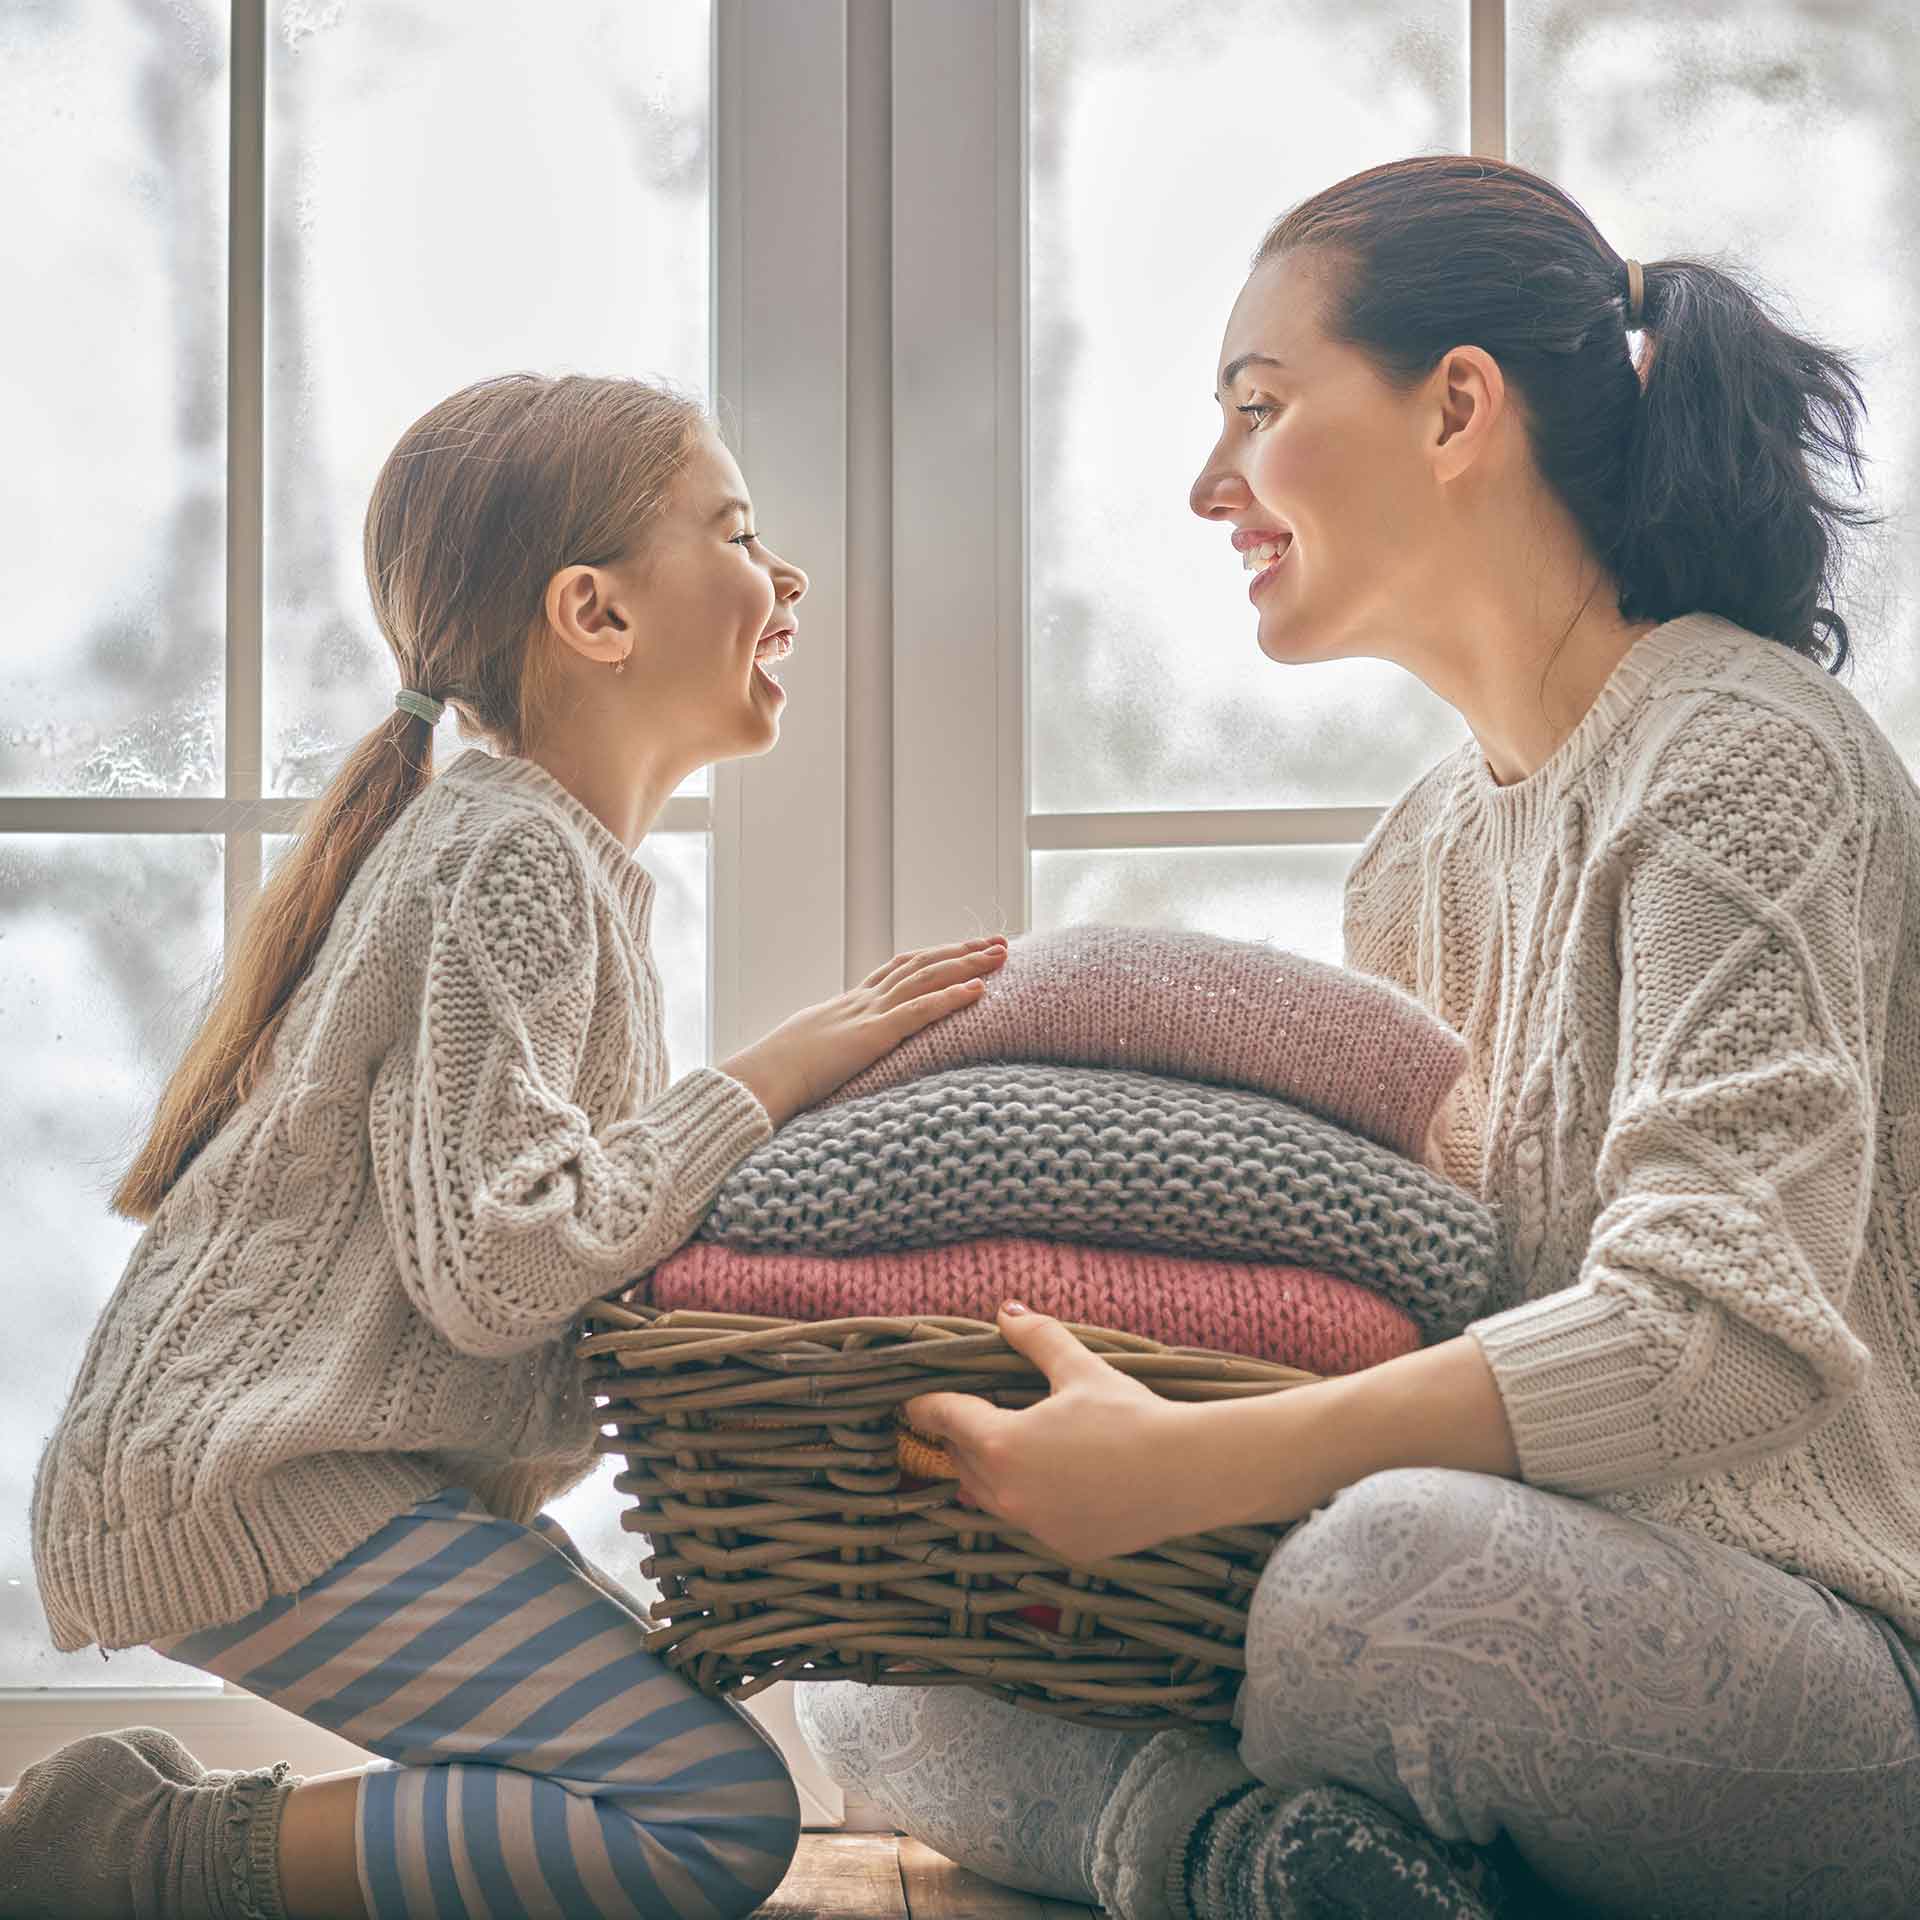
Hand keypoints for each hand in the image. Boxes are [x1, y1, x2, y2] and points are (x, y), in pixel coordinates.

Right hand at [720, 936, 1007, 1128]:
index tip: (962, 949)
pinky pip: (920, 1011)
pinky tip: (981, 989)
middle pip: (920, 964)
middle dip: (962, 951)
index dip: (933, 957)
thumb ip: (832, 1052)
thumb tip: (838, 1061)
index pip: (899, 969)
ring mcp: (867, 1015)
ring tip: (1002, 953)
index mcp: (848, 1006)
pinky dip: (953, 997)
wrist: (758, 1080)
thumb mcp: (810, 1056)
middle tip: (998, 940)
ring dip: (969, 963)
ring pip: (927, 978)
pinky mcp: (872, 1037)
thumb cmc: (776, 1076)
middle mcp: (862, 1002)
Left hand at [900, 1303, 1199, 1564]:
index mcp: (1001, 1443)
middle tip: (955, 1422)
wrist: (1186, 1472)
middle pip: (965, 1462)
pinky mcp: (1064, 1546)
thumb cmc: (1130, 1414)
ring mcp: (1035, 1525)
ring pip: (991, 1498)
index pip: (948, 1419)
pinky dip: (1027, 1502)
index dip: (927, 1407)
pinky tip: (1043, 1487)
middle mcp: (1008, 1492)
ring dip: (985, 1475)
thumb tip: (1006, 1311)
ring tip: (986, 1458)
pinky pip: (1030, 1521)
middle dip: (958, 1440)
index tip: (913, 1404)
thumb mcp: (1080, 1368)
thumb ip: (1037, 1338)